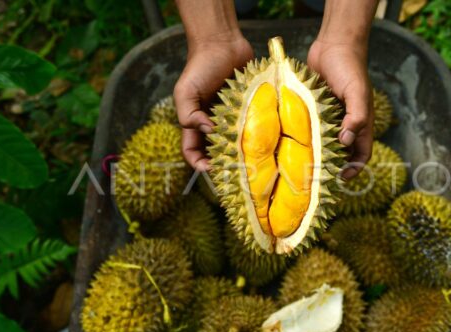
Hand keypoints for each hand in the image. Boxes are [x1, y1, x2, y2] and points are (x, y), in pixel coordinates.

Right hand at [174, 34, 253, 170]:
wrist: (223, 43)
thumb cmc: (200, 67)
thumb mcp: (185, 92)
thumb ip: (189, 115)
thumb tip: (209, 132)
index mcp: (195, 122)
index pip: (192, 150)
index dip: (197, 163)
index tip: (209, 168)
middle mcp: (215, 123)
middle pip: (217, 151)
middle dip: (224, 163)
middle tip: (234, 170)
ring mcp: (234, 117)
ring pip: (238, 142)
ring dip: (242, 151)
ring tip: (250, 159)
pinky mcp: (250, 109)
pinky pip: (254, 126)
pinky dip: (258, 134)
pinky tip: (265, 140)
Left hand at [307, 39, 373, 179]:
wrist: (334, 44)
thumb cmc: (349, 68)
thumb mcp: (357, 92)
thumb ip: (356, 116)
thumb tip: (346, 140)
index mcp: (361, 123)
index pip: (361, 154)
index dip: (354, 169)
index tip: (340, 179)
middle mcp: (345, 123)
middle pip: (340, 153)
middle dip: (331, 166)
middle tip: (315, 177)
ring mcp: (329, 117)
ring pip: (323, 142)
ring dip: (315, 154)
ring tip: (301, 166)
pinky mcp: (314, 109)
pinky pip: (309, 127)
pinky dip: (303, 137)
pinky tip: (291, 144)